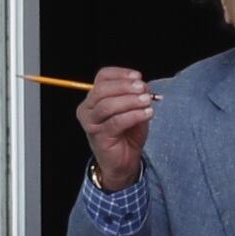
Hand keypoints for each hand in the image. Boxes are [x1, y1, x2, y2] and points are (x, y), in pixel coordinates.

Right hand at [77, 67, 154, 188]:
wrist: (124, 161)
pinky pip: (116, 122)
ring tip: (147, 101)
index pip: (102, 76)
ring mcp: (90, 123)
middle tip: (143, 88)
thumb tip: (144, 85)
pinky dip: (133, 115)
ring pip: (107, 105)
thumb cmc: (127, 133)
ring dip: (130, 101)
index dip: (121, 74)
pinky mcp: (99, 136)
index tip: (138, 76)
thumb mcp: (134, 109)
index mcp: (94, 97)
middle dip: (125, 86)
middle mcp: (87, 108)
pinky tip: (147, 114)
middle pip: (102, 89)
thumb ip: (137, 96)